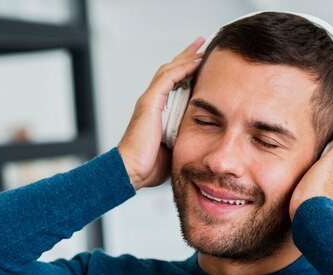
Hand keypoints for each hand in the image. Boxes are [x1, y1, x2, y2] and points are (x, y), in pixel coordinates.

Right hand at [117, 37, 204, 190]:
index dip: (186, 70)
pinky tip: (195, 62)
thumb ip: (183, 136)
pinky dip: (182, 68)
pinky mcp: (149, 103)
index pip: (172, 83)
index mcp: (156, 111)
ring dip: (186, 57)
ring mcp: (149, 101)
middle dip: (186, 56)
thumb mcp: (174, 147)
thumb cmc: (149, 165)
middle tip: (201, 45)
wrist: (131, 171)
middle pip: (170, 71)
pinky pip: (168, 79)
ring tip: (201, 47)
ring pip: (169, 70)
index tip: (201, 62)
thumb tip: (201, 139)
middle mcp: (151, 102)